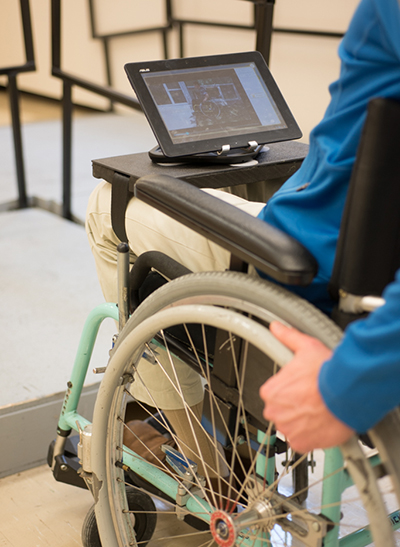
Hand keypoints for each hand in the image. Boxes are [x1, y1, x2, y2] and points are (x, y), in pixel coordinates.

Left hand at [259, 322, 353, 452]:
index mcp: (271, 391)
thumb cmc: (327, 373)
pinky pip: (301, 441)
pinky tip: (320, 422)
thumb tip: (276, 328)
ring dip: (301, 420)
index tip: (299, 387)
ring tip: (318, 409)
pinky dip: (310, 435)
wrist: (348, 394)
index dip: (287, 389)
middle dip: (293, 406)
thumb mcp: (306, 347)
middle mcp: (275, 411)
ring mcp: (287, 429)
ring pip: (291, 425)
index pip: (272, 393)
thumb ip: (288, 337)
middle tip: (310, 397)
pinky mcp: (301, 443)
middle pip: (280, 410)